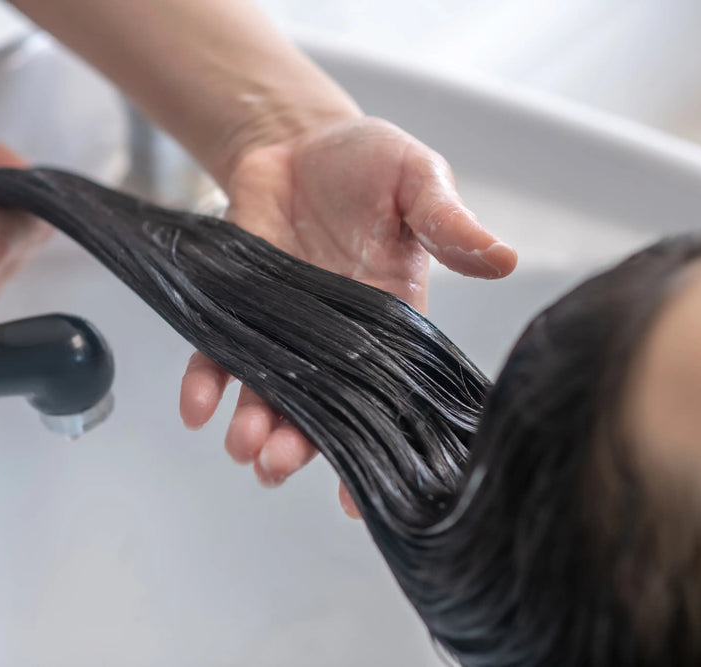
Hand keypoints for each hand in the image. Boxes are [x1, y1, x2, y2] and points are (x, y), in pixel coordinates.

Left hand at [178, 117, 516, 517]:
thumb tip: (504, 257)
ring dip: (256, 427)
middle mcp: (337, 338)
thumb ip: (448, 222)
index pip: (393, 392)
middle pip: (323, 406)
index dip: (383, 441)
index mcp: (392, 318)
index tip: (364, 495)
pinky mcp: (237, 309)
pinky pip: (218, 355)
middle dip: (301, 444)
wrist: (297, 141)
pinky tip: (196, 406)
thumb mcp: (416, 179)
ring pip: (270, 393)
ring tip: (246, 448)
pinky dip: (205, 382)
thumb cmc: (366, 162)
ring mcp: (285, 328)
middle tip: (280, 465)